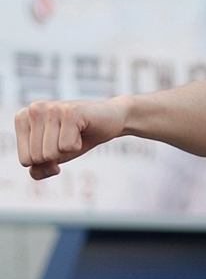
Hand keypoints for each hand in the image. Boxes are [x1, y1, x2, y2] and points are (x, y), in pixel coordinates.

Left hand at [14, 97, 128, 179]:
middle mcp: (33, 110)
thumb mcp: (53, 158)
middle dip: (57, 156)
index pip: (26, 161)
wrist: (110, 120)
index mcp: (22, 118)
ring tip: (75, 133)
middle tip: (68, 139)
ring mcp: (52, 108)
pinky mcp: (70, 112)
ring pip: (50, 154)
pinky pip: (67, 147)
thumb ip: (38, 170)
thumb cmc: (78, 138)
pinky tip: (82, 130)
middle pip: (37, 158)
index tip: (57, 145)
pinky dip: (78, 145)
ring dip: (68, 150)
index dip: (46, 162)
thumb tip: (49, 166)